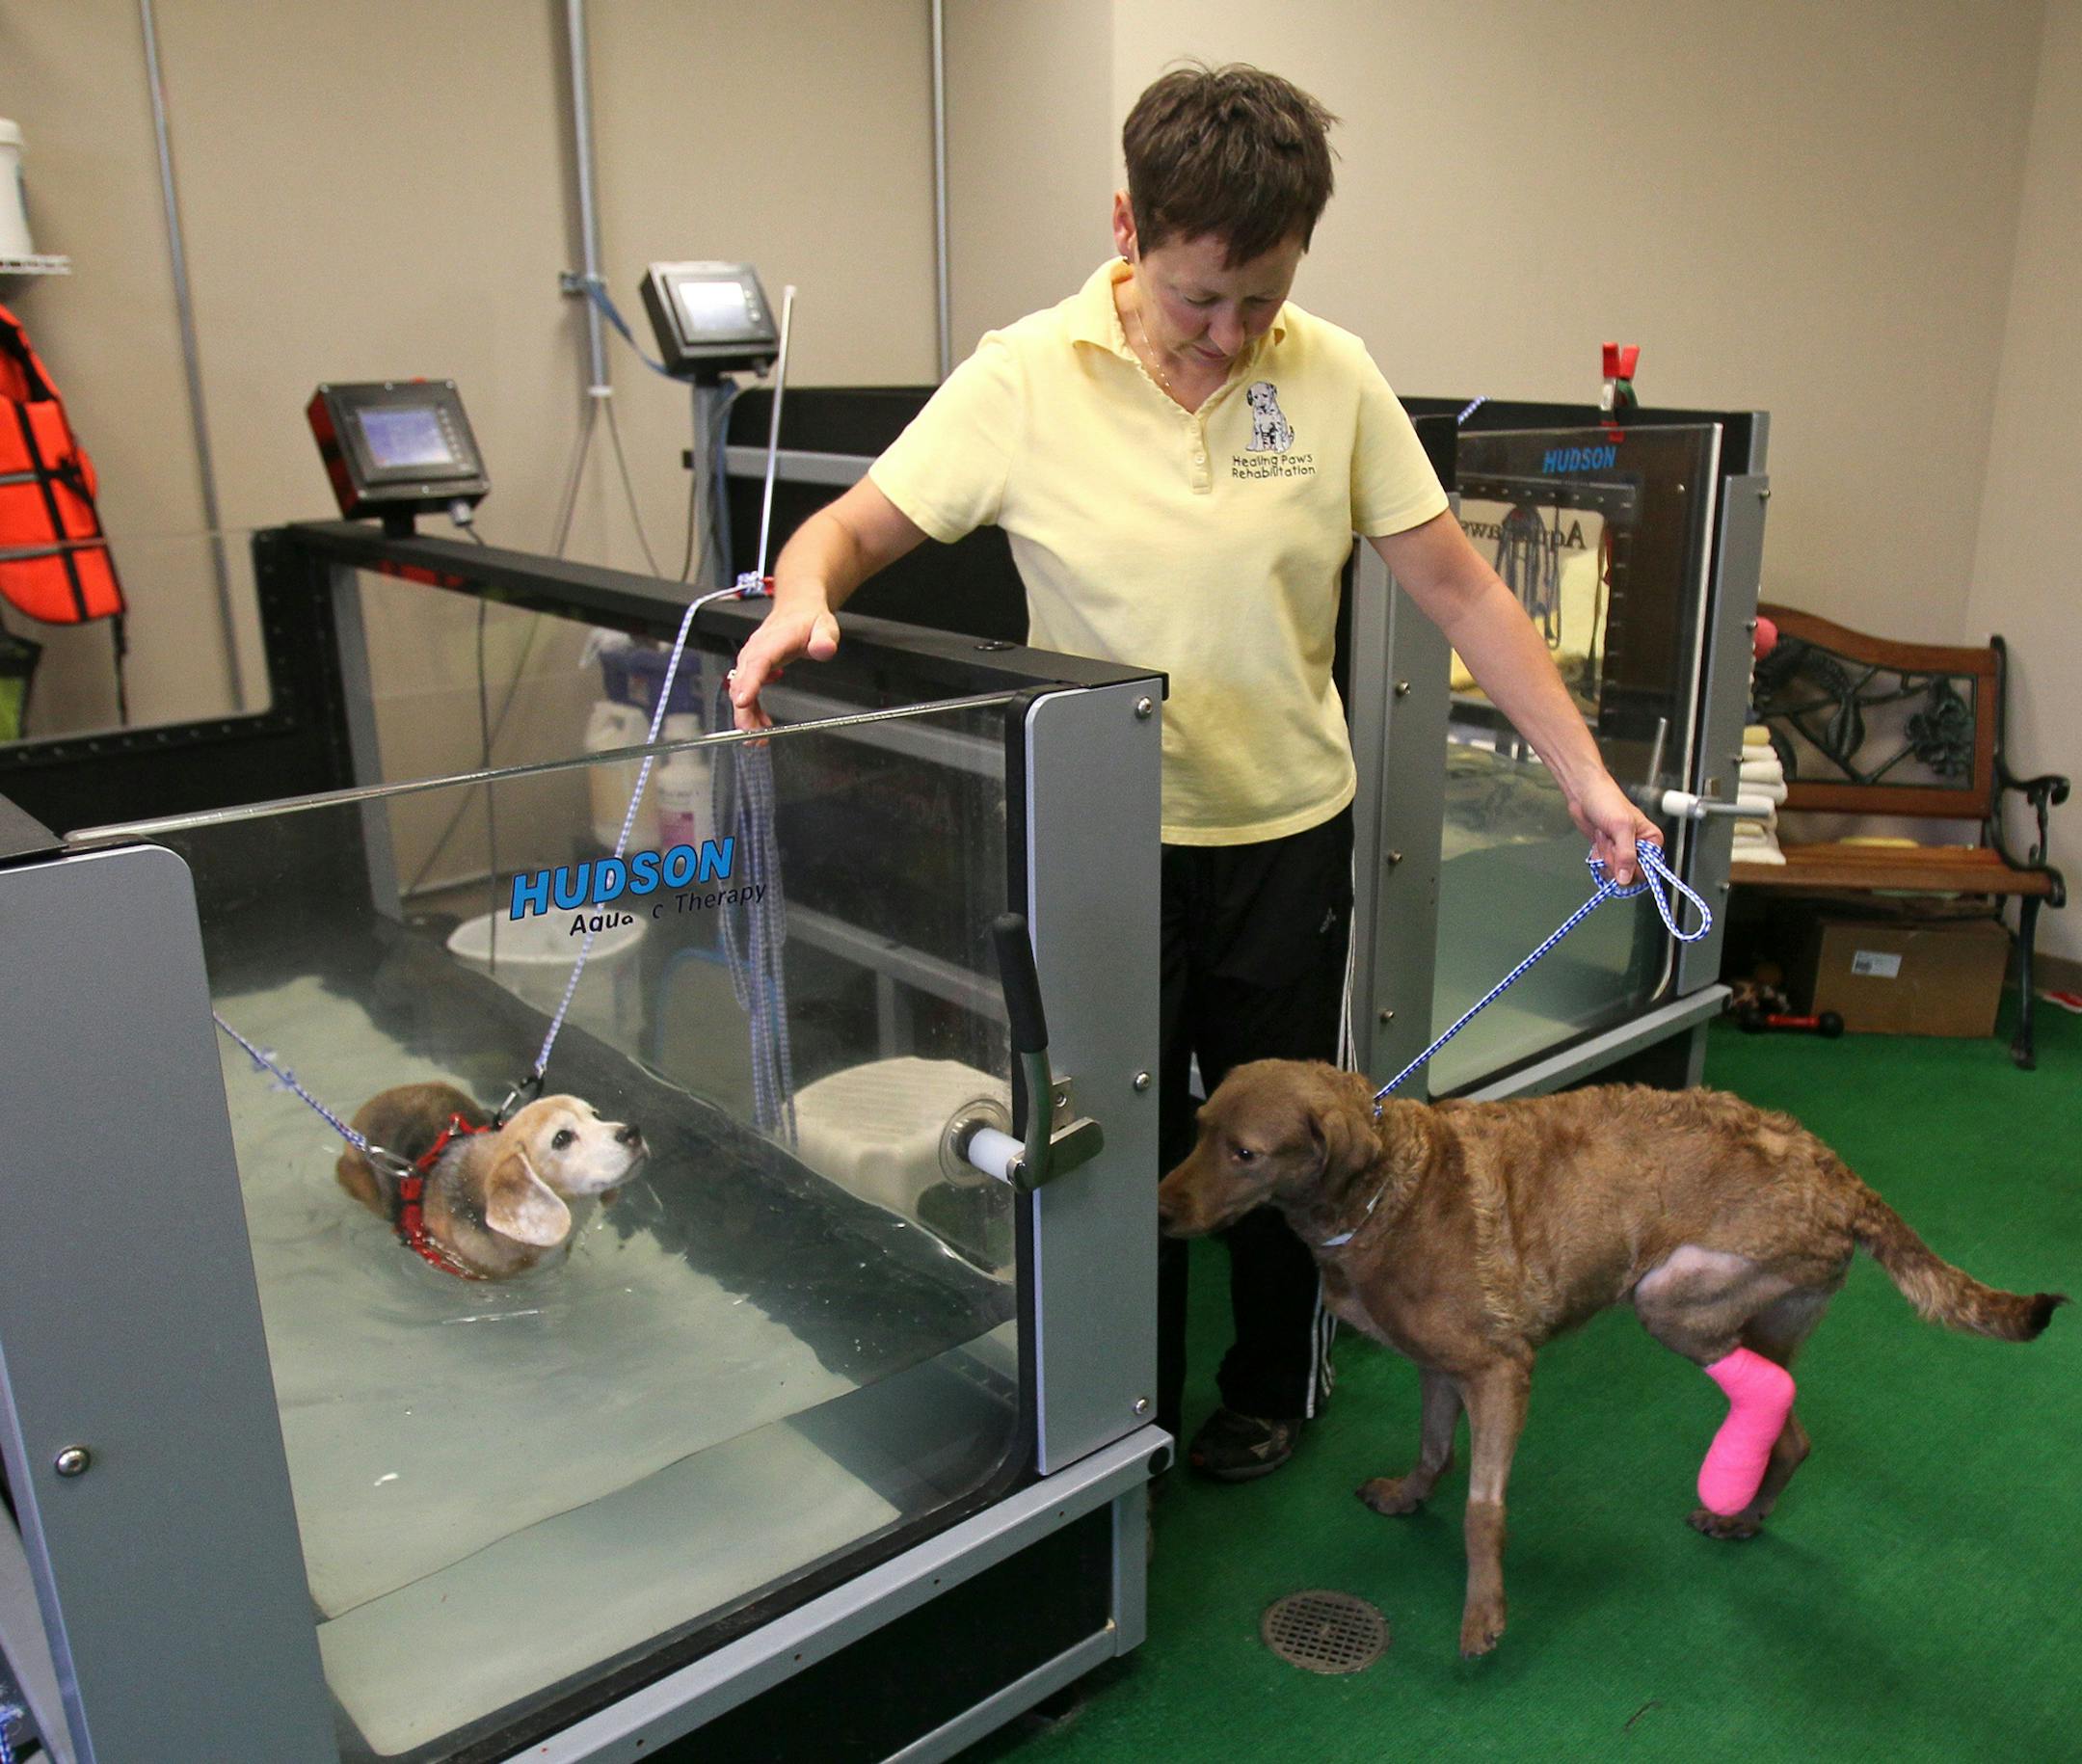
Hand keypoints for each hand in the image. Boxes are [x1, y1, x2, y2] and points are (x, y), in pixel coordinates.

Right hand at [727, 597, 839, 731]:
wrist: (797, 610)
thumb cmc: (809, 620)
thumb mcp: (824, 626)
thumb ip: (824, 639)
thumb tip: (823, 649)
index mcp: (772, 641)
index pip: (757, 662)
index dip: (748, 683)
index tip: (742, 701)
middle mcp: (755, 651)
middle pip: (742, 682)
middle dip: (744, 710)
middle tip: (755, 736)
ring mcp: (750, 660)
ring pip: (740, 690)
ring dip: (746, 715)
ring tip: (760, 737)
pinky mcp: (751, 668)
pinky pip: (746, 691)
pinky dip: (751, 710)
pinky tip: (762, 723)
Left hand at [1567, 770, 1660, 885]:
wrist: (1584, 795)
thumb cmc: (1606, 802)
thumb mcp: (1620, 827)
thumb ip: (1626, 855)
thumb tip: (1626, 878)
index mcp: (1652, 840)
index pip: (1648, 869)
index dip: (1631, 867)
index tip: (1620, 854)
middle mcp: (1640, 848)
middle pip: (1630, 874)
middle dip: (1614, 860)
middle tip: (1610, 840)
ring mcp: (1623, 852)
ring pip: (1615, 872)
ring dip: (1604, 856)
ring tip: (1604, 836)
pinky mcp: (1609, 853)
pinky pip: (1604, 868)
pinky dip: (1598, 857)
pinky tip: (1598, 842)